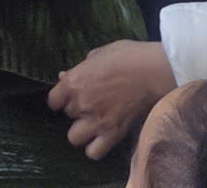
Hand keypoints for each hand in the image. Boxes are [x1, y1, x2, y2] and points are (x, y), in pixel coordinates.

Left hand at [49, 41, 176, 159]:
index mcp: (74, 82)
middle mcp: (81, 104)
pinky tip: (102, 137)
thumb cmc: (127, 56)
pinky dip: (96, 148)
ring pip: (74, 138)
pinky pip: (94, 152)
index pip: (53, 101)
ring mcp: (96, 121)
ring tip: (93, 123)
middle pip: (68, 115)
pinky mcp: (113, 134)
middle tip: (92, 104)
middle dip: (77, 110)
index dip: (60, 99)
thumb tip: (63, 76)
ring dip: (82, 131)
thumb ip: (79, 68)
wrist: (153, 71)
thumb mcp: (98, 54)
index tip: (70, 97)